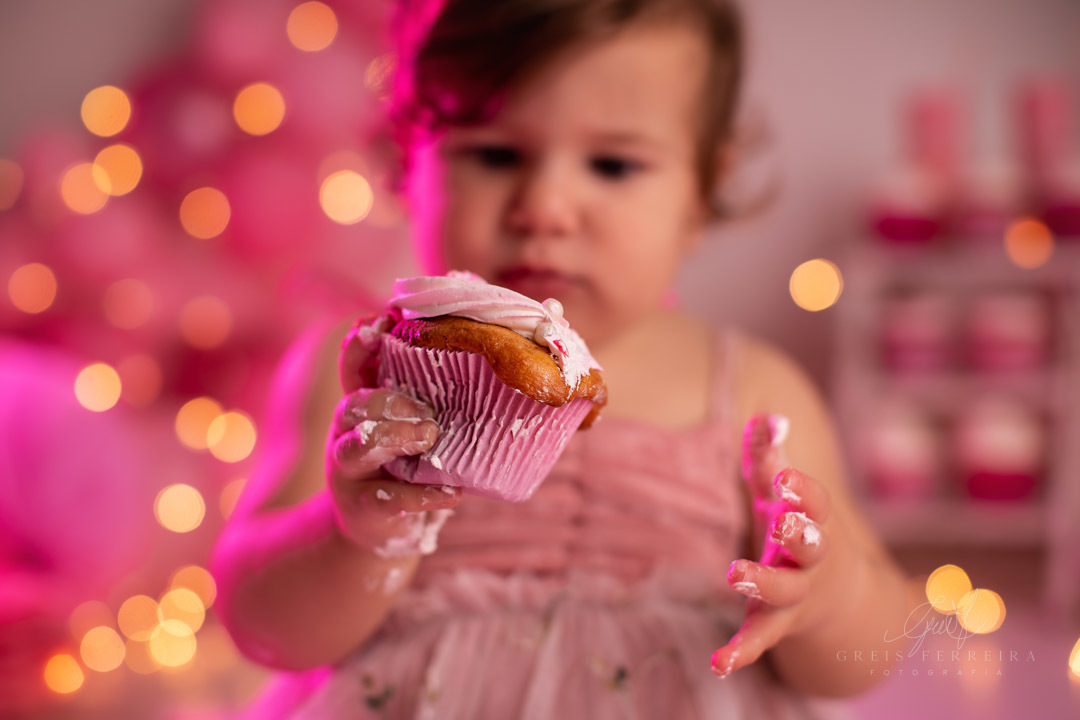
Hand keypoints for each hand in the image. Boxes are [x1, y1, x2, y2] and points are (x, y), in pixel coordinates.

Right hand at [328, 313, 461, 554]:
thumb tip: (524, 341)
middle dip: (386, 400)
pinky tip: (452, 490)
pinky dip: (423, 494)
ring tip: (430, 436)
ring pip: (355, 447)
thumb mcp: (423, 421)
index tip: (383, 322)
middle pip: (352, 404)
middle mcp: (349, 433)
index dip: (361, 342)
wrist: (381, 530)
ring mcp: (350, 472)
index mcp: (366, 402)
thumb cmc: (414, 460)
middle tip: (425, 409)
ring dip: (394, 437)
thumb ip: (450, 391)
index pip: (354, 365)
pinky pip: (387, 499)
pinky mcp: (364, 508)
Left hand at [711, 413, 831, 678]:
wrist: (836, 597)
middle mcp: (810, 559)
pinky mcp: (774, 624)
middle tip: (783, 520)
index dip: (802, 490)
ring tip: (734, 574)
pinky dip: (741, 652)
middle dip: (800, 532)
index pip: (815, 502)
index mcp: (812, 521)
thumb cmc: (795, 528)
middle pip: (811, 545)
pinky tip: (718, 664)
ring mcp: (795, 593)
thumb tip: (765, 417)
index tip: (786, 476)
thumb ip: (767, 457)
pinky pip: (759, 638)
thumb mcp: (781, 495)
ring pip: (784, 592)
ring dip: (762, 583)